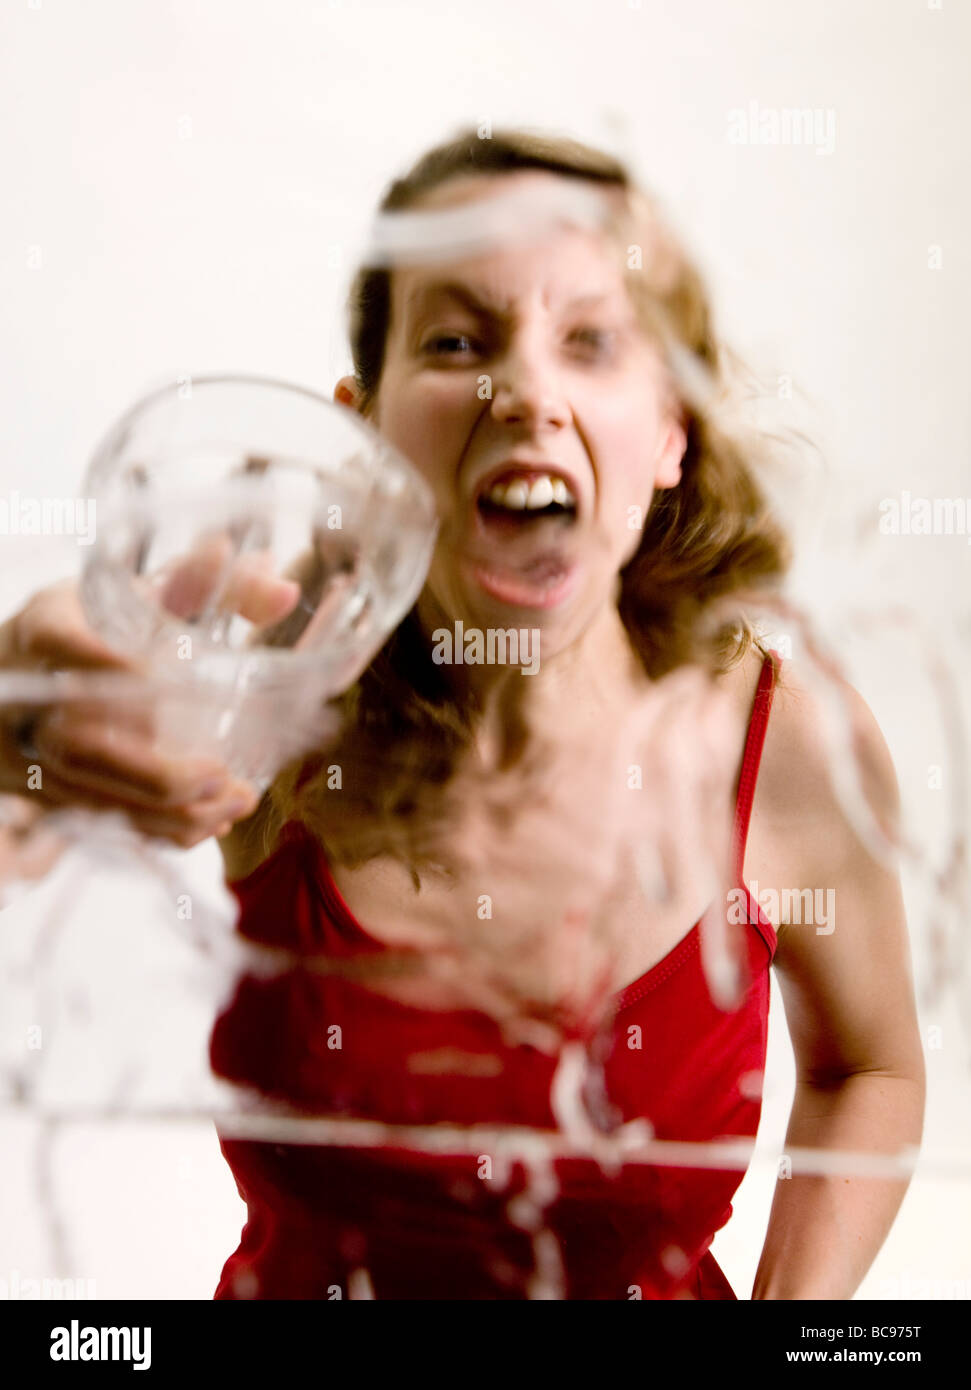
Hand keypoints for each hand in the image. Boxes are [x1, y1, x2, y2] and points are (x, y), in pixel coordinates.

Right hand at [0, 561, 297, 846]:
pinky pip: (98, 821)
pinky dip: (158, 829)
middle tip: (221, 775)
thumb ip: (210, 586)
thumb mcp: (140, 592)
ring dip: (170, 812)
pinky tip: (209, 821)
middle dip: (157, 773)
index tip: (161, 677)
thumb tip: (284, 592)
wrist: (21, 670)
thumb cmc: (95, 625)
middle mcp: (29, 694)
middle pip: (80, 746)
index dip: (104, 661)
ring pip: (92, 796)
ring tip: (236, 802)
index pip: (60, 640)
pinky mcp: (47, 790)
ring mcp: (33, 750)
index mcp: (46, 630)